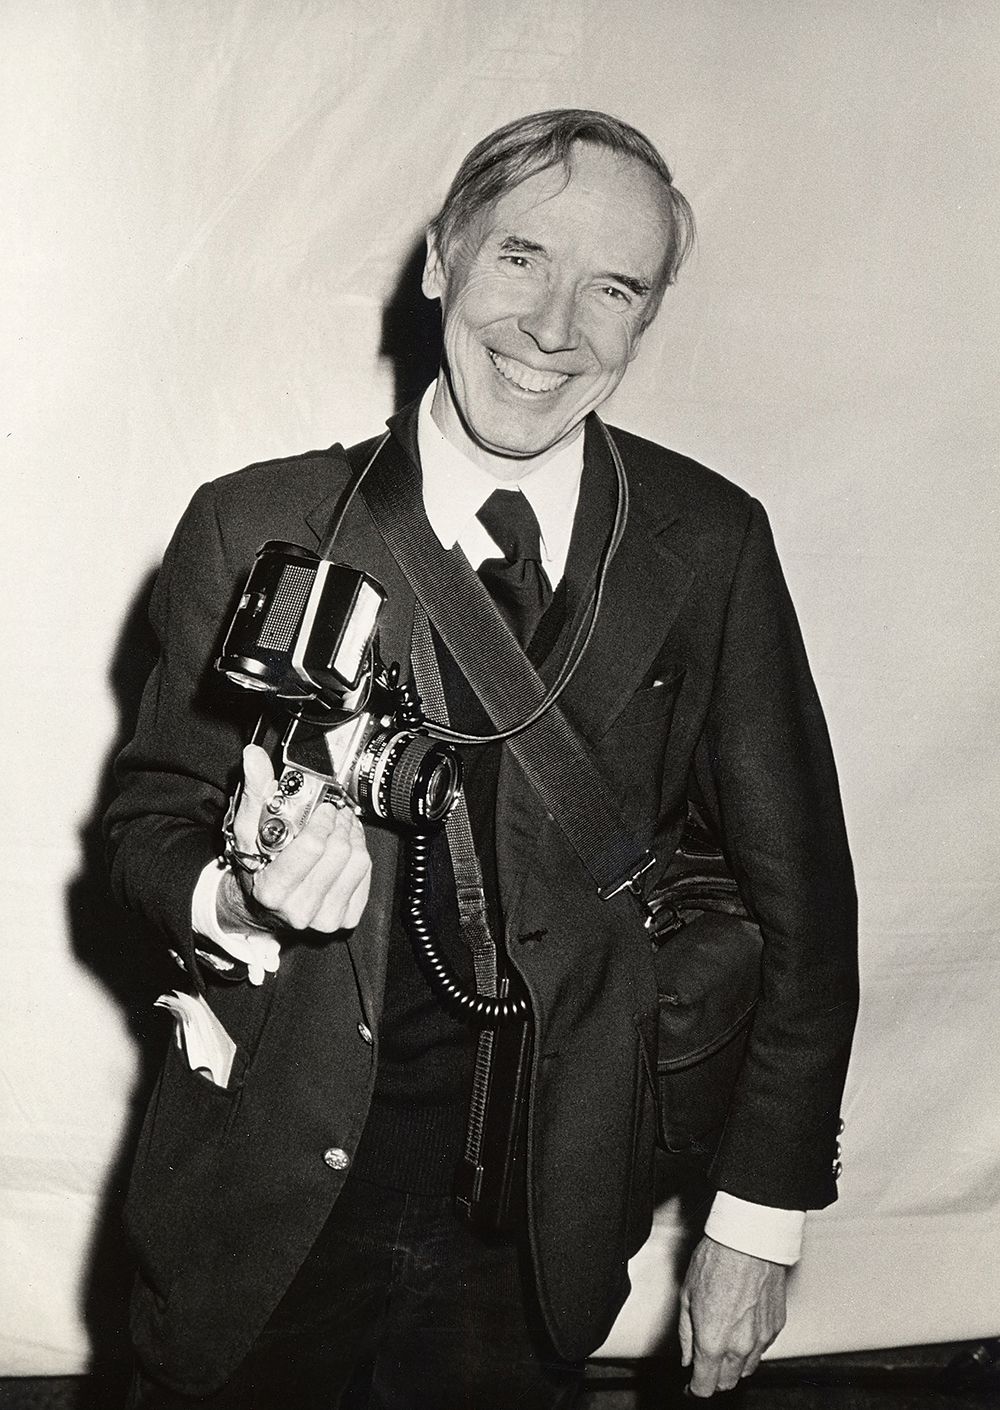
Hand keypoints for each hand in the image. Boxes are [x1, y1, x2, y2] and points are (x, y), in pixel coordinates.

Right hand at [219, 744, 371, 934]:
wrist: (262, 904)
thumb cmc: (257, 864)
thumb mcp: (249, 829)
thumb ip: (255, 792)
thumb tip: (253, 757)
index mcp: (273, 889)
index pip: (312, 847)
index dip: (322, 820)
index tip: (323, 808)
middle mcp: (299, 909)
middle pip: (339, 852)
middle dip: (340, 824)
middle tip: (335, 812)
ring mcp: (324, 918)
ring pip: (358, 862)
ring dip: (353, 837)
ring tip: (341, 826)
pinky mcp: (344, 918)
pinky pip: (366, 876)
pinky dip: (360, 855)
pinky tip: (346, 846)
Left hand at [679, 1236, 786, 1396]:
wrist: (749, 1240)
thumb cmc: (717, 1259)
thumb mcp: (687, 1295)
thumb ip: (686, 1333)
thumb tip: (687, 1356)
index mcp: (713, 1342)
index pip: (705, 1386)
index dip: (694, 1387)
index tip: (690, 1383)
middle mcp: (740, 1347)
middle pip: (727, 1382)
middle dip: (713, 1377)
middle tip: (704, 1362)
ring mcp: (761, 1339)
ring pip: (747, 1369)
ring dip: (733, 1364)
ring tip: (723, 1342)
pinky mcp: (776, 1327)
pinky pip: (762, 1349)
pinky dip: (751, 1347)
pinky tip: (742, 1327)